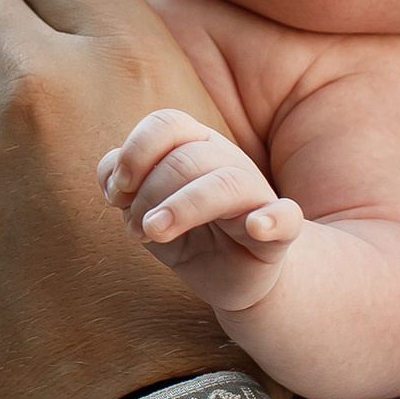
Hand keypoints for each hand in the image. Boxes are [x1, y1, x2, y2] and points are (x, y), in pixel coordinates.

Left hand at [102, 109, 302, 314]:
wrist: (233, 275)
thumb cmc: (187, 234)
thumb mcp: (146, 210)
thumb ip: (123, 185)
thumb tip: (113, 175)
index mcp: (195, 146)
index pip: (167, 124)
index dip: (135, 152)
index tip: (117, 192)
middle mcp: (228, 161)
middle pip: (187, 158)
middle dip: (149, 193)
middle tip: (136, 230)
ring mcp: (257, 195)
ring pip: (224, 184)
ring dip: (182, 207)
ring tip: (155, 233)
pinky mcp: (279, 233)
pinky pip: (286, 218)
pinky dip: (272, 219)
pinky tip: (256, 227)